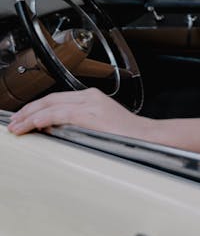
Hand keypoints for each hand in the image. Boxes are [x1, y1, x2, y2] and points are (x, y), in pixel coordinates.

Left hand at [7, 89, 151, 138]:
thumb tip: (55, 129)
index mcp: (92, 98)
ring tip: (17, 127)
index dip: (36, 108)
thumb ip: (79, 124)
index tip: (23, 118)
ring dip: (29, 116)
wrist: (149, 138)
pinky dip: (41, 118)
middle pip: (50, 99)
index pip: (56, 99)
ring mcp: (89, 103)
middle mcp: (89, 97)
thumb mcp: (100, 126)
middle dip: (28, 111)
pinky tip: (31, 125)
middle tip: (14, 123)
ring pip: (50, 104)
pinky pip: (58, 113)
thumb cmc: (128, 137)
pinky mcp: (89, 114)